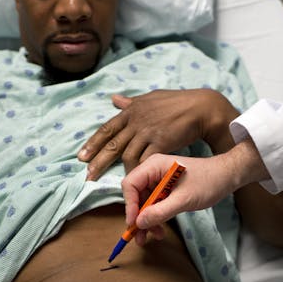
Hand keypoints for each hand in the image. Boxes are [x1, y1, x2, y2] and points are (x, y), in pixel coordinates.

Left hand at [78, 89, 237, 180]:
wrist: (200, 108)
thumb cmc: (176, 103)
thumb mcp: (150, 98)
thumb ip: (131, 102)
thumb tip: (114, 98)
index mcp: (131, 111)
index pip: (107, 129)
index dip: (93, 143)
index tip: (81, 157)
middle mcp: (136, 121)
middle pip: (112, 144)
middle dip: (98, 161)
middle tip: (88, 176)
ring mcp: (148, 131)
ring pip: (127, 154)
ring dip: (121, 170)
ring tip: (117, 183)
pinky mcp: (161, 142)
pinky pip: (145, 159)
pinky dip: (140, 170)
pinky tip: (136, 179)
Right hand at [121, 140, 268, 244]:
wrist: (227, 177)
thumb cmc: (208, 182)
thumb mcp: (184, 200)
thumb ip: (160, 212)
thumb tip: (139, 223)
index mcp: (154, 166)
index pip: (130, 185)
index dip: (130, 205)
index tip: (135, 224)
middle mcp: (153, 171)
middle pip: (135, 196)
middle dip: (138, 217)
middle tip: (139, 237)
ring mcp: (159, 180)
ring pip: (144, 203)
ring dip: (147, 220)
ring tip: (154, 236)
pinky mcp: (165, 189)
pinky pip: (154, 205)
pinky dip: (156, 217)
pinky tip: (160, 229)